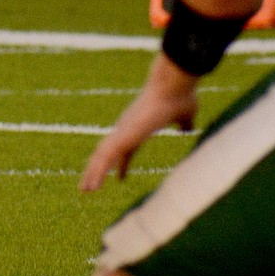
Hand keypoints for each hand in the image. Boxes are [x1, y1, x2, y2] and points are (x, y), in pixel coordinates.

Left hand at [80, 54, 197, 191]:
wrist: (173, 85)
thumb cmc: (180, 96)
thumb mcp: (185, 114)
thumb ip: (185, 123)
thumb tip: (189, 128)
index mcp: (139, 126)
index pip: (126, 149)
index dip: (122, 163)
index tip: (120, 176)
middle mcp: (126, 127)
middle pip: (107, 153)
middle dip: (99, 169)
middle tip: (91, 186)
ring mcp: (122, 130)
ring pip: (101, 156)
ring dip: (93, 173)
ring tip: (86, 190)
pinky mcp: (123, 134)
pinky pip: (105, 157)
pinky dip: (97, 171)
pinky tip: (92, 185)